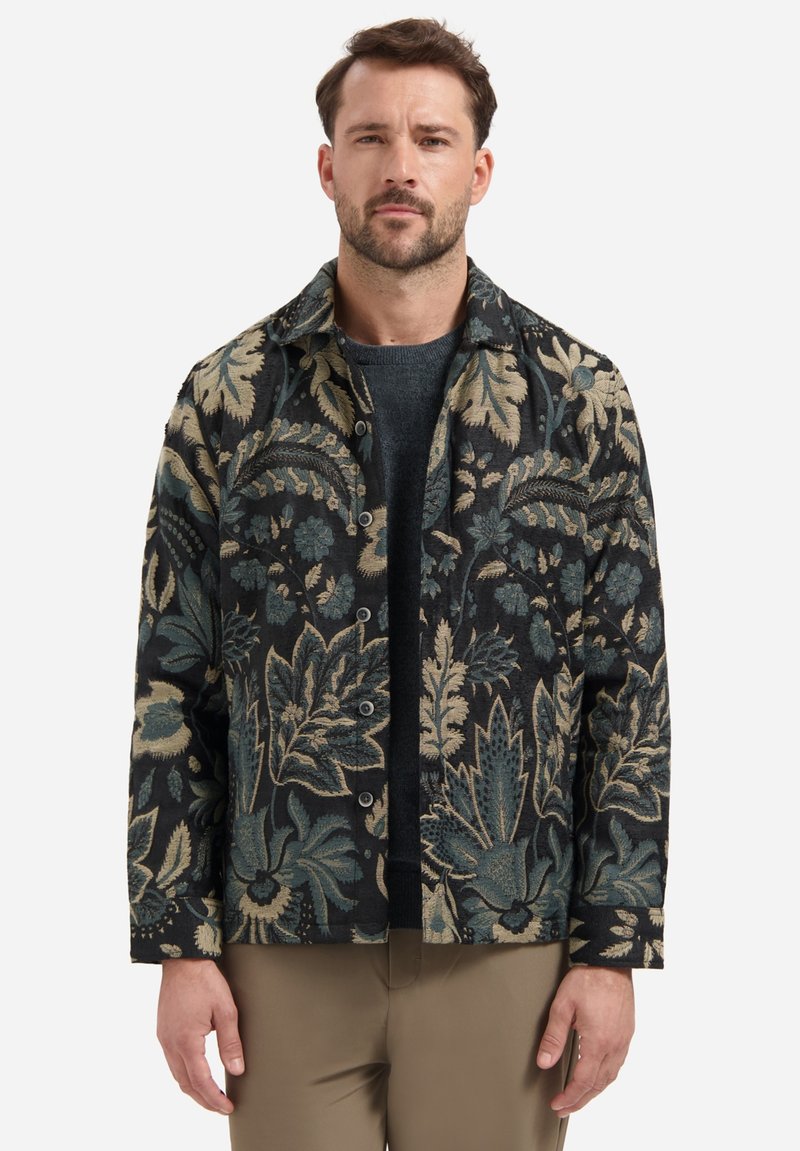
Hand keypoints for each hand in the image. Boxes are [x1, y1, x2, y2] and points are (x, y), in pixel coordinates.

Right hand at [157, 957, 244, 1113]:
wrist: (182, 959)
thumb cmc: (205, 980)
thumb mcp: (225, 1010)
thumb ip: (230, 1042)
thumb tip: (237, 1070)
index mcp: (186, 1041)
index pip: (200, 1081)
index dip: (214, 1099)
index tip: (228, 1107)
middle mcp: (170, 1044)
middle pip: (186, 1084)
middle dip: (204, 1099)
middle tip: (222, 1107)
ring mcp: (164, 1038)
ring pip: (177, 1075)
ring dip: (194, 1088)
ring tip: (212, 1095)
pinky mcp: (163, 1031)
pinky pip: (172, 1061)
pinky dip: (185, 1074)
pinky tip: (197, 1072)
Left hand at [536, 965, 634, 1115]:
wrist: (611, 961)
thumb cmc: (587, 979)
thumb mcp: (563, 1006)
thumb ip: (554, 1037)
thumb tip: (544, 1063)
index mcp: (597, 1043)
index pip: (583, 1082)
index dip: (569, 1097)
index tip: (557, 1105)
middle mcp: (614, 1046)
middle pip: (598, 1085)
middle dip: (581, 1100)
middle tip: (565, 1108)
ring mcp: (623, 1040)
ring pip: (610, 1076)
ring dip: (594, 1091)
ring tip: (578, 1097)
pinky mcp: (627, 1032)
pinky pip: (618, 1064)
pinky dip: (605, 1077)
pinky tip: (596, 1075)